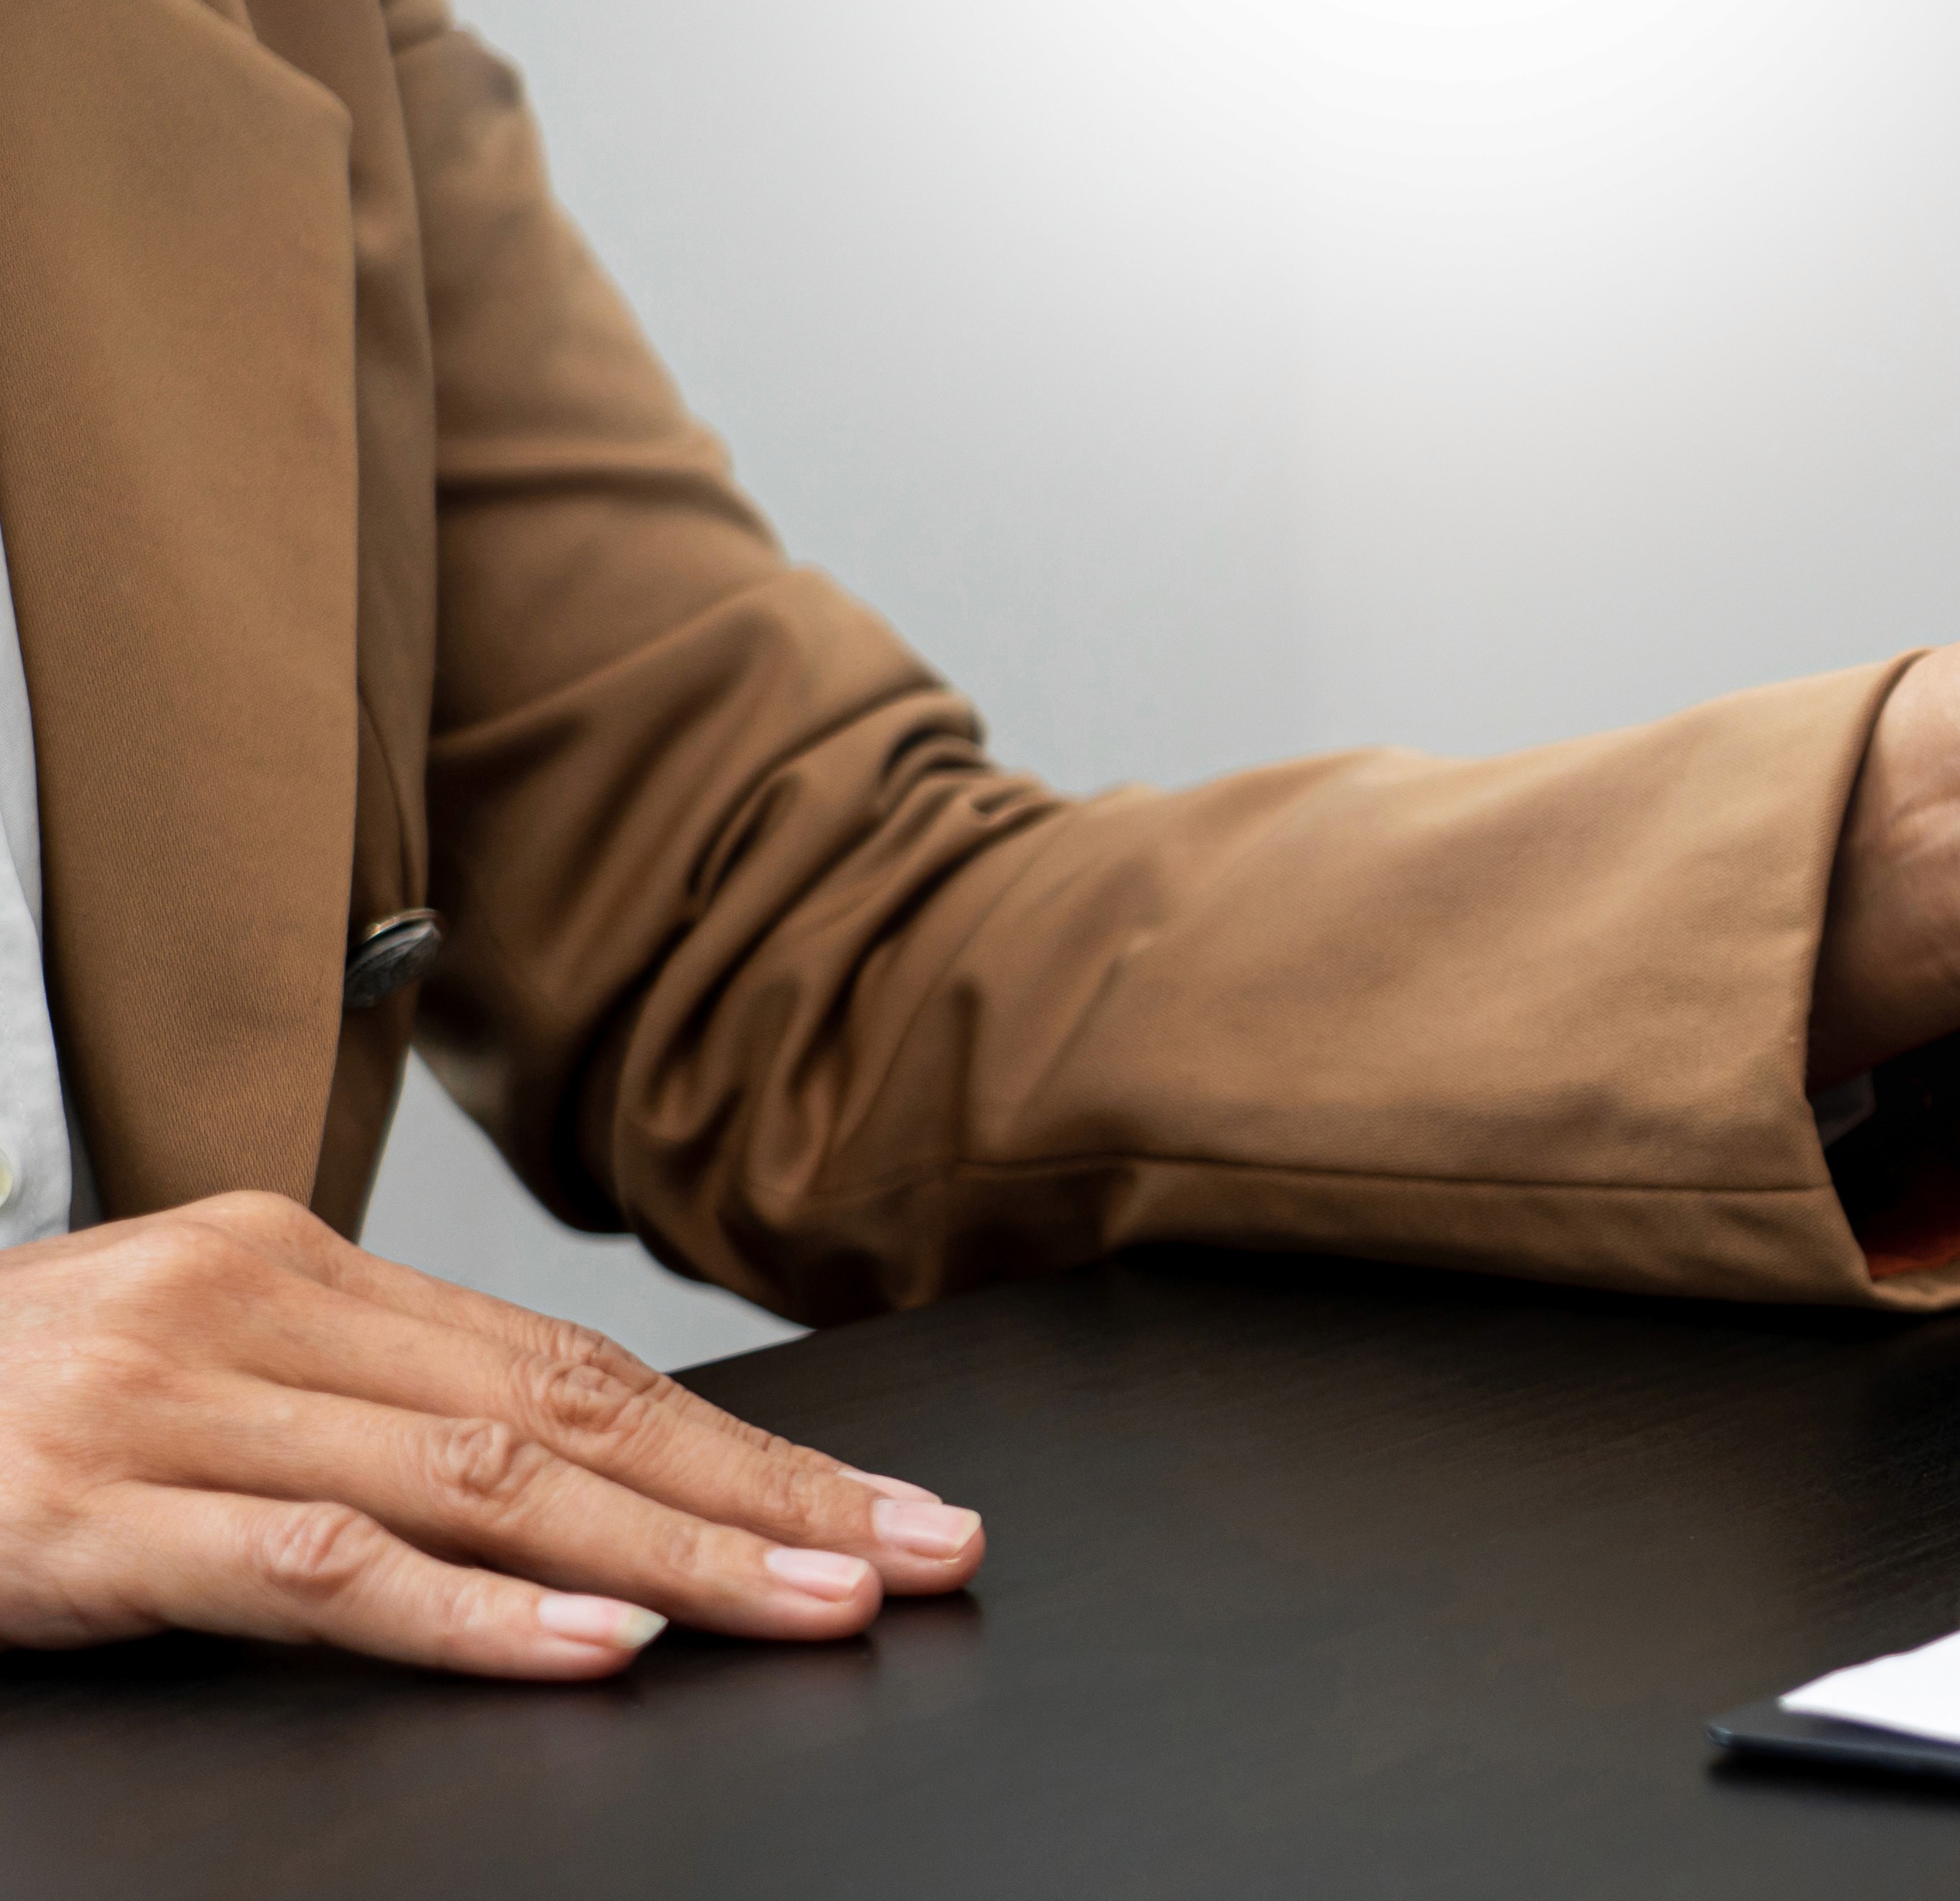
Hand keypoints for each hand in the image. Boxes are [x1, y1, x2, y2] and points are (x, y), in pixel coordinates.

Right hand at [0, 1193, 980, 1676]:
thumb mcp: (192, 1373)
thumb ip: (361, 1412)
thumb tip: (575, 1489)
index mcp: (293, 1268)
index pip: (576, 1368)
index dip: (753, 1444)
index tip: (891, 1507)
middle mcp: (247, 1314)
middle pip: (566, 1418)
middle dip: (768, 1499)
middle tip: (918, 1555)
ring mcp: (163, 1411)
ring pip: (476, 1486)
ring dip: (672, 1557)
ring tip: (816, 1604)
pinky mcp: (86, 1519)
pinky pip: (316, 1569)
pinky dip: (472, 1615)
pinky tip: (590, 1646)